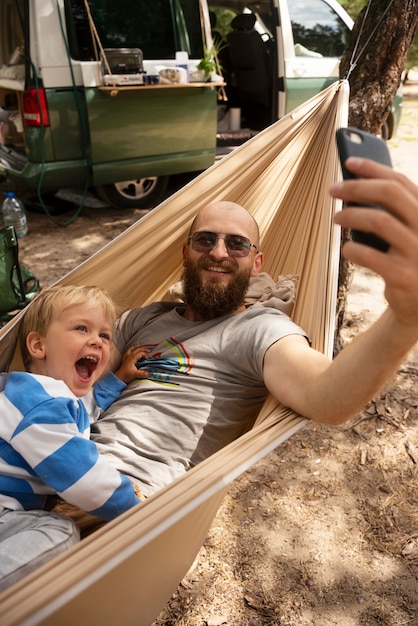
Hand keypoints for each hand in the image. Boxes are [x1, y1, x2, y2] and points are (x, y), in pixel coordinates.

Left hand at [114, 344, 150, 382]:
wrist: (119, 377)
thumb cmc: (126, 375)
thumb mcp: (135, 374)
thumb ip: (142, 374)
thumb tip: (148, 373)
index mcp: (132, 359)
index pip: (141, 353)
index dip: (145, 355)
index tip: (148, 359)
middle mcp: (129, 357)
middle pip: (137, 349)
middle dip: (144, 349)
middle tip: (148, 350)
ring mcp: (126, 357)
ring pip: (131, 349)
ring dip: (136, 346)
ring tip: (140, 345)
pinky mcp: (125, 359)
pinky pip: (127, 351)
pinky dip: (130, 349)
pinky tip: (131, 349)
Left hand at [331, 157, 417, 328]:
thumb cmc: (407, 259)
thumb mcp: (405, 232)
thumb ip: (390, 211)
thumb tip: (353, 187)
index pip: (400, 181)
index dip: (373, 168)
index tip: (348, 161)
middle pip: (390, 194)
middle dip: (357, 187)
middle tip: (333, 189)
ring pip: (380, 221)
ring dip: (352, 215)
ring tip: (336, 218)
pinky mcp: (405, 276)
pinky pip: (372, 257)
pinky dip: (353, 250)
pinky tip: (346, 250)